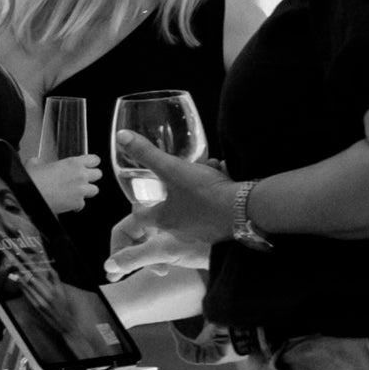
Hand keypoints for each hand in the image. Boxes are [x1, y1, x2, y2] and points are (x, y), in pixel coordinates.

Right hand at [33, 151, 105, 213]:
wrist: (29, 196)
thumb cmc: (32, 180)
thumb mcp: (33, 165)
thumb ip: (39, 162)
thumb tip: (36, 162)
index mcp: (73, 163)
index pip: (94, 159)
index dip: (92, 163)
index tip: (88, 166)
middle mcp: (81, 175)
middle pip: (98, 174)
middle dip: (91, 177)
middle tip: (81, 180)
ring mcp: (81, 190)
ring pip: (95, 190)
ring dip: (86, 191)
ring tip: (76, 192)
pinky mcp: (78, 203)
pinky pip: (83, 204)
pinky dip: (77, 205)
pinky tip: (68, 204)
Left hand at [115, 135, 251, 251]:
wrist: (245, 209)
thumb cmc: (204, 193)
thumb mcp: (173, 169)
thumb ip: (148, 154)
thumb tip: (122, 137)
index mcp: (164, 218)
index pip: (141, 216)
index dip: (138, 204)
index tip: (141, 195)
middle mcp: (181, 230)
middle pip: (168, 212)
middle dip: (171, 194)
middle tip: (175, 179)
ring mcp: (203, 232)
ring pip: (191, 210)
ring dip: (194, 192)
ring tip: (204, 172)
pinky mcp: (222, 230)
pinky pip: (212, 211)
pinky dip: (213, 197)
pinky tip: (222, 180)